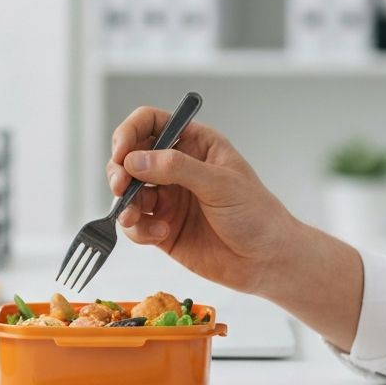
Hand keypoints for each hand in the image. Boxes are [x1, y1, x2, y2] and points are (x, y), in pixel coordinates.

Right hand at [108, 105, 299, 295]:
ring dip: (124, 204)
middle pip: (130, 157)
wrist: (266, 261)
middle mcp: (177, 169)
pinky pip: (135, 225)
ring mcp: (168, 199)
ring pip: (128, 193)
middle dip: (120, 171)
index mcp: (195, 144)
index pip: (151, 123)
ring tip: (134, 216)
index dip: (130, 133)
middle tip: (120, 187)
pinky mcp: (163, 229)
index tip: (122, 152)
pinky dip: (138, 230)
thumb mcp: (220, 184)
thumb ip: (177, 168)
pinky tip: (160, 235)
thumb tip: (135, 160)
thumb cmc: (256, 215)